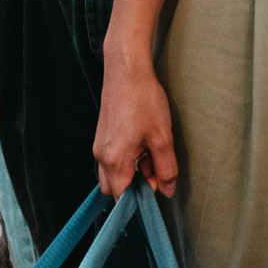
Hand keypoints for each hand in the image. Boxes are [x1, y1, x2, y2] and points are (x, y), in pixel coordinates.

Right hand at [94, 55, 177, 196]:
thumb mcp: (162, 137)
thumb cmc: (143, 99)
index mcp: (115, 160)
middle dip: (135, 186)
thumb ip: (166, 168)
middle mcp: (101, 156)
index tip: (157, 185)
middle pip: (114, 188)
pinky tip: (142, 141)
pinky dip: (126, 158)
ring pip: (113, 172)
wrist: (126, 69)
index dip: (141, 199)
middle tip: (155, 167)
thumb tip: (167, 190)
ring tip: (150, 150)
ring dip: (132, 171)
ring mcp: (99, 145)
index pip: (122, 198)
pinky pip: (111, 158)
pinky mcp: (102, 135)